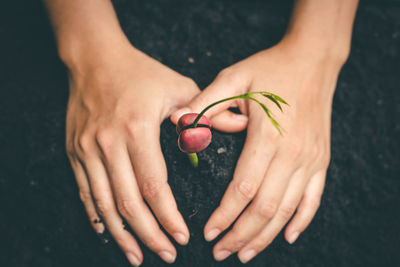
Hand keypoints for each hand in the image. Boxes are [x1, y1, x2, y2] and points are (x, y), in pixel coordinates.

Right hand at [66, 46, 202, 264]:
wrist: (94, 58)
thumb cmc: (140, 72)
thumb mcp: (178, 86)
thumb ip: (203, 113)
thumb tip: (230, 131)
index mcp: (138, 129)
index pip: (155, 186)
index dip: (168, 216)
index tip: (182, 237)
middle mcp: (109, 143)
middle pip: (129, 202)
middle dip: (149, 234)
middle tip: (166, 255)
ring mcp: (88, 149)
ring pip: (104, 204)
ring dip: (122, 234)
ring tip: (137, 256)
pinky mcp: (76, 151)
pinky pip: (85, 192)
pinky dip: (97, 216)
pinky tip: (110, 233)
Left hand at [171, 41, 345, 262]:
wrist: (314, 60)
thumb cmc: (272, 69)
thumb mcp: (235, 78)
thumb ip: (206, 102)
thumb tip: (176, 122)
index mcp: (268, 136)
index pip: (243, 189)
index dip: (224, 215)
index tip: (207, 233)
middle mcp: (293, 154)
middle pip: (266, 208)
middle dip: (241, 235)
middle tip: (220, 252)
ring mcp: (311, 159)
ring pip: (287, 210)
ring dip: (265, 236)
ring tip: (245, 253)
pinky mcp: (321, 160)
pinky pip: (313, 199)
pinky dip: (301, 221)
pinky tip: (287, 237)